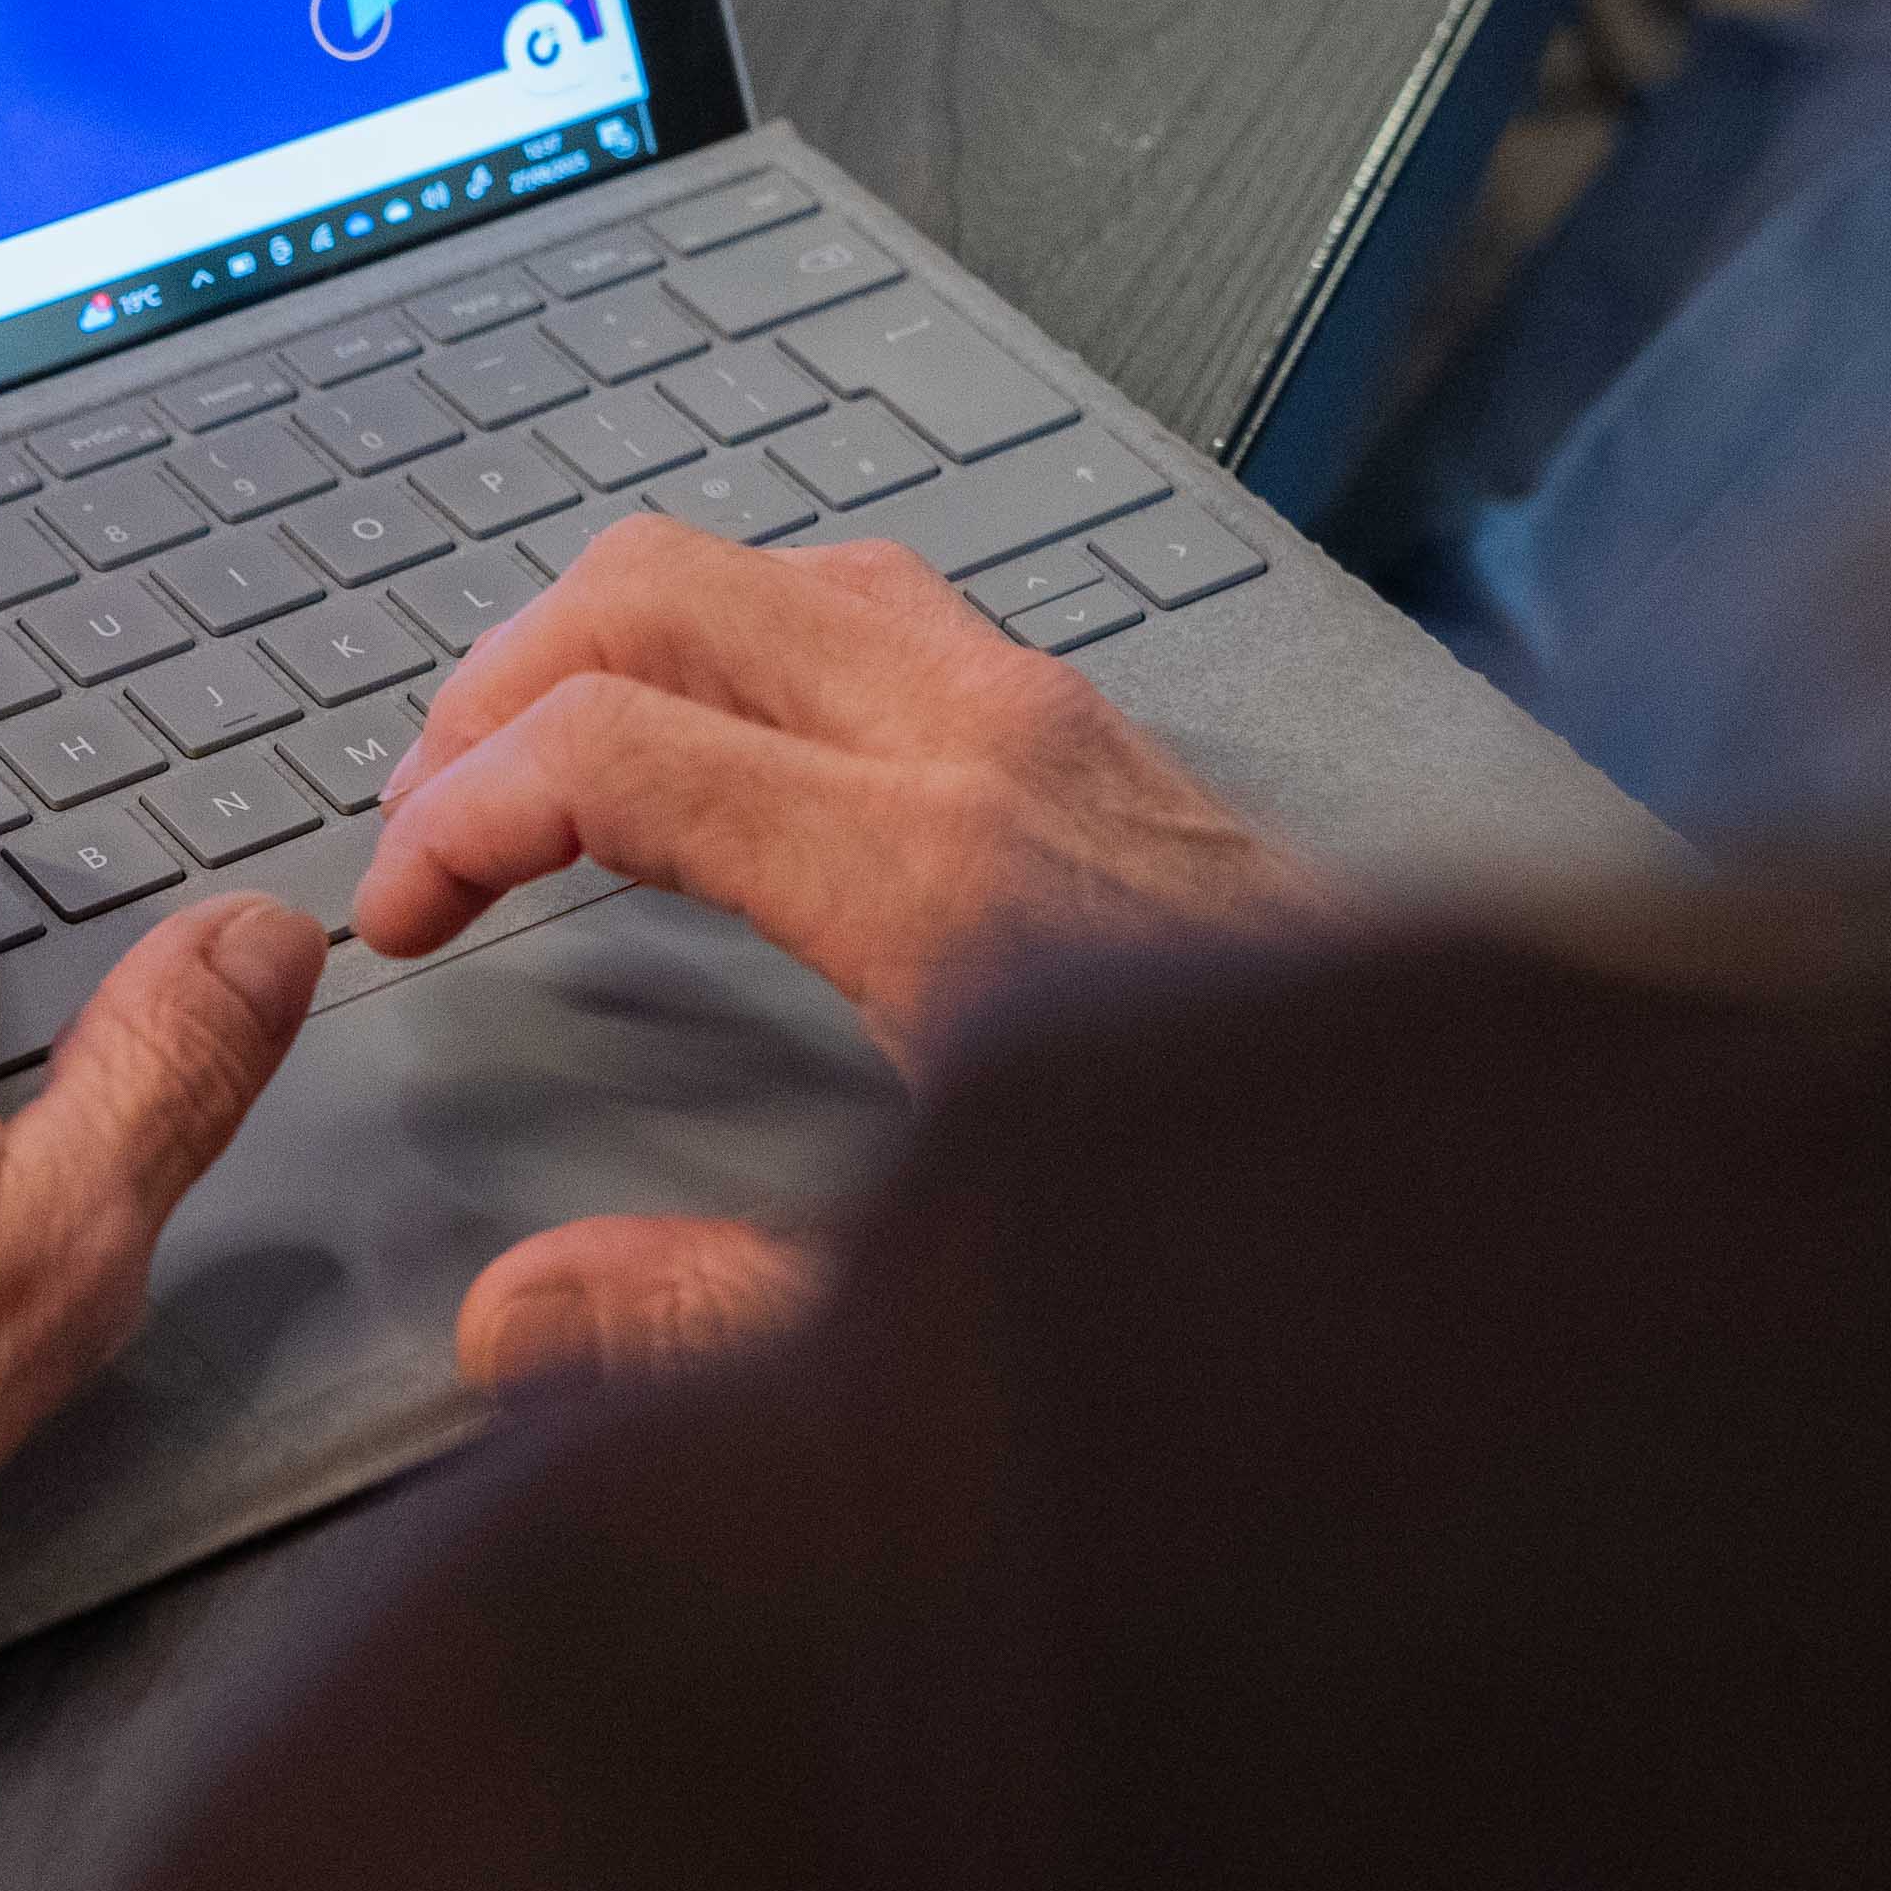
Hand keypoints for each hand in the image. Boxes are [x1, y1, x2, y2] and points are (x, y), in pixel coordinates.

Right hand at [348, 518, 1336, 1390]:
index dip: (457, 819)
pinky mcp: (1092, 734)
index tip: (399, 918)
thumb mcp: (953, 1314)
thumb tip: (513, 1315)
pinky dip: (737, 645)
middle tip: (424, 816)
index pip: (612, 750)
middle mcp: (989, 748)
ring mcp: (1049, 718)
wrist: (1491, 1196)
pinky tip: (714, 751)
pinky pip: (868, 608)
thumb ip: (706, 1319)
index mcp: (932, 875)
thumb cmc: (1258, 1249)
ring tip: (526, 765)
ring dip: (612, 644)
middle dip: (500, 687)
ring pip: (765, 570)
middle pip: (665, 594)